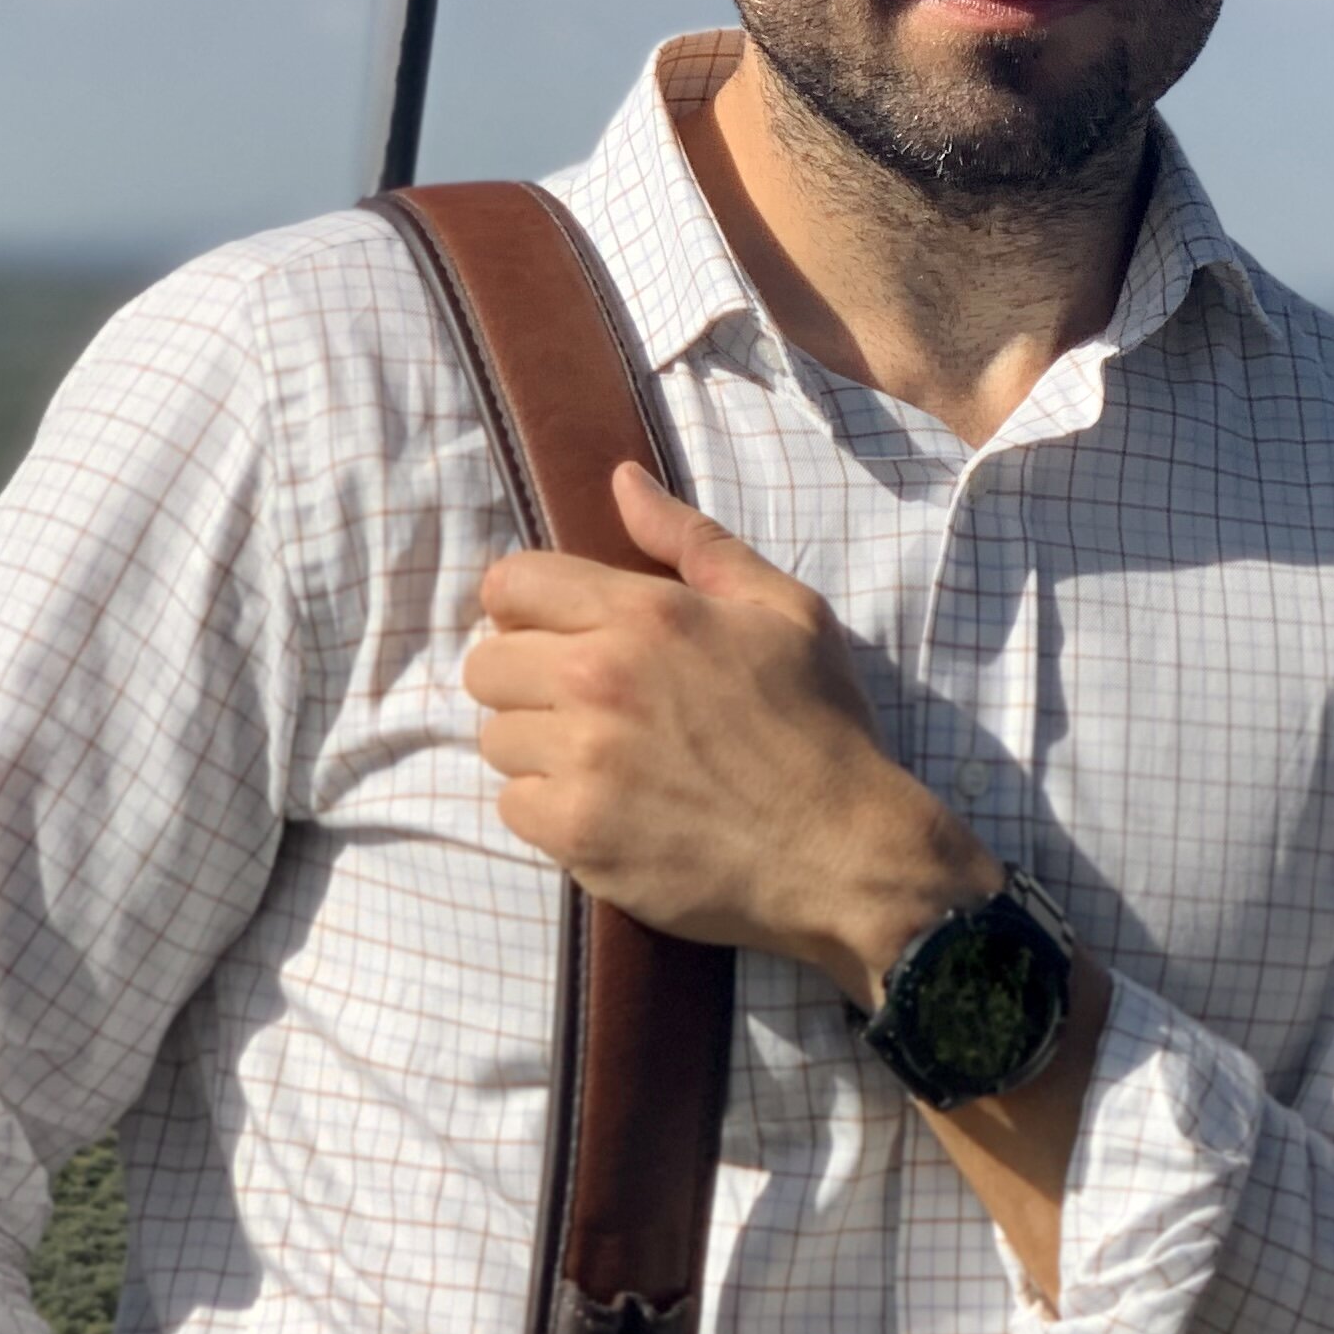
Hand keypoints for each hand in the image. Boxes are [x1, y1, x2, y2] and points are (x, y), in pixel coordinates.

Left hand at [469, 465, 992, 1001]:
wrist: (846, 852)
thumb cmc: (822, 727)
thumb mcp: (784, 611)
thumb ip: (694, 541)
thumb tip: (621, 480)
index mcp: (645, 613)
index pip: (510, 584)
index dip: (527, 608)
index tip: (563, 636)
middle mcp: (600, 677)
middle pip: (486, 664)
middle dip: (529, 681)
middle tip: (590, 708)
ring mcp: (583, 759)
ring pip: (496, 739)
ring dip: (541, 750)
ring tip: (607, 764)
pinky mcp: (576, 831)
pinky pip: (512, 806)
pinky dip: (553, 811)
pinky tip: (611, 811)